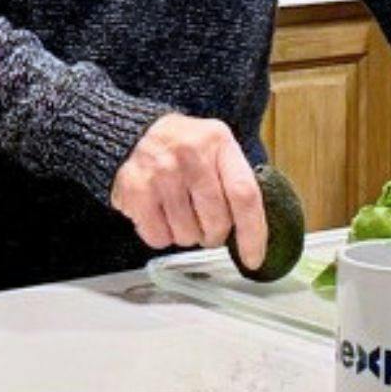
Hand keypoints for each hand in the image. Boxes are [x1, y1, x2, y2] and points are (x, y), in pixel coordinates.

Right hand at [109, 115, 265, 267]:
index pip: (245, 195)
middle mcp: (191, 154)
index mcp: (219, 142)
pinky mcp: (135, 190)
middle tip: (208, 227)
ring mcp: (161, 173)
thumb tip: (254, 234)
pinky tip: (161, 216)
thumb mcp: (217, 147)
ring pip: (187, 235)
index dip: (252, 233)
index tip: (253, 259)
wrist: (137, 132)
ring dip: (188, 235)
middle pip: (217, 221)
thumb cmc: (185, 147)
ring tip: (181, 213)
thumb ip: (237, 181)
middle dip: (215, 235)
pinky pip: (159, 238)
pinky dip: (163, 236)